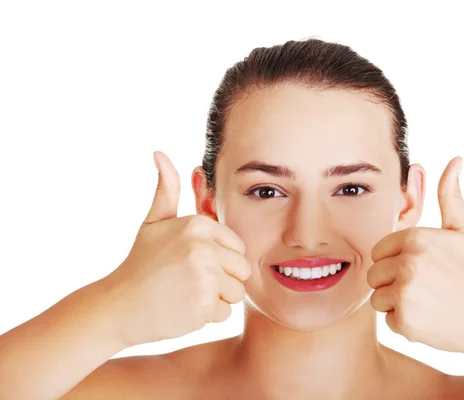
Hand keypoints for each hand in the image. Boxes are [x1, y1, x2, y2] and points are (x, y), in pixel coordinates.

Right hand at [103, 151, 250, 346]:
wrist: (117, 306)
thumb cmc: (140, 264)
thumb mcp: (154, 222)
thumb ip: (167, 190)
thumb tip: (160, 153)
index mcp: (199, 224)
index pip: (237, 247)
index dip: (219, 260)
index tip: (190, 264)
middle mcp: (204, 246)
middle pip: (242, 270)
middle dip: (222, 281)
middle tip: (188, 282)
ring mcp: (205, 275)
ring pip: (236, 293)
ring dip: (216, 299)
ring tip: (186, 294)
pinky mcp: (204, 304)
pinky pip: (224, 314)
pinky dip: (206, 317)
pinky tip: (182, 309)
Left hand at [367, 156, 463, 354]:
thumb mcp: (463, 231)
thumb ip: (449, 195)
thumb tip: (455, 159)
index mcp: (415, 237)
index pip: (379, 250)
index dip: (396, 261)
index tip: (421, 269)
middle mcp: (407, 262)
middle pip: (374, 274)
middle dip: (393, 282)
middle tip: (425, 289)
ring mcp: (405, 292)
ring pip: (377, 297)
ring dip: (396, 303)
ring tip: (428, 302)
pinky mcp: (405, 320)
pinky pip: (387, 319)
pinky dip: (404, 323)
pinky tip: (429, 319)